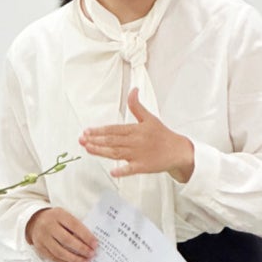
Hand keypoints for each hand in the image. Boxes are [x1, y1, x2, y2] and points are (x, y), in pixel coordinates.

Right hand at [26, 207, 96, 261]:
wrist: (35, 221)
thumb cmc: (56, 219)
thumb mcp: (65, 216)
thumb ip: (76, 226)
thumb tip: (91, 242)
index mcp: (58, 215)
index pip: (74, 226)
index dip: (86, 236)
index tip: (95, 244)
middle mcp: (49, 226)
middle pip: (66, 240)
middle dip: (81, 249)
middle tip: (91, 255)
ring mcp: (43, 238)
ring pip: (60, 252)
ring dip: (74, 259)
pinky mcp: (40, 248)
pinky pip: (55, 259)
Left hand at [79, 88, 194, 182]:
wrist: (179, 151)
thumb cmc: (163, 135)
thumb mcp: (149, 117)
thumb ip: (137, 106)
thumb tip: (133, 90)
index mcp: (135, 129)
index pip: (114, 129)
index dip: (99, 130)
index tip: (87, 131)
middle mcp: (135, 141)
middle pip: (112, 140)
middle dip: (95, 140)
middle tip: (82, 140)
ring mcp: (139, 155)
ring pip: (117, 153)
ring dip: (101, 151)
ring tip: (88, 149)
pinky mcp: (143, 167)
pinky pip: (131, 170)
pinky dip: (122, 171)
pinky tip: (113, 172)